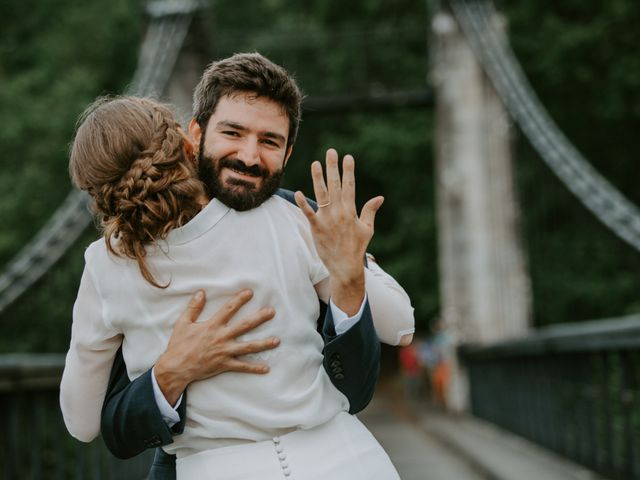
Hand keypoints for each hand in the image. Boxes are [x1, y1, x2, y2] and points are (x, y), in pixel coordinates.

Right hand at [155, 289, 278, 405]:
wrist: (176, 368)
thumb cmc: (179, 345)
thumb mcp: (183, 323)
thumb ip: (193, 307)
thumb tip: (201, 293)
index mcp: (212, 326)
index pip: (229, 309)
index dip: (239, 300)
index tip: (250, 292)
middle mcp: (221, 337)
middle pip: (244, 326)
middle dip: (259, 318)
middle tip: (272, 312)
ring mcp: (224, 352)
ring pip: (248, 347)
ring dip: (263, 344)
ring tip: (277, 340)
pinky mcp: (224, 365)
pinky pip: (242, 366)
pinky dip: (254, 368)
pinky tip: (266, 368)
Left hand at [294, 148, 383, 315]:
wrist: (345, 266)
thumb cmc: (357, 247)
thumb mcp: (367, 229)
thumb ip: (370, 211)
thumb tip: (380, 197)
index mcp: (351, 211)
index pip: (350, 186)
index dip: (348, 171)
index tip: (348, 157)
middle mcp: (339, 212)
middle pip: (335, 185)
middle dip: (333, 167)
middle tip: (331, 152)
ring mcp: (327, 219)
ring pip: (322, 194)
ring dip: (318, 178)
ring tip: (315, 163)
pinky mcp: (316, 227)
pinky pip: (309, 213)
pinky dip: (303, 203)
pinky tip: (298, 192)